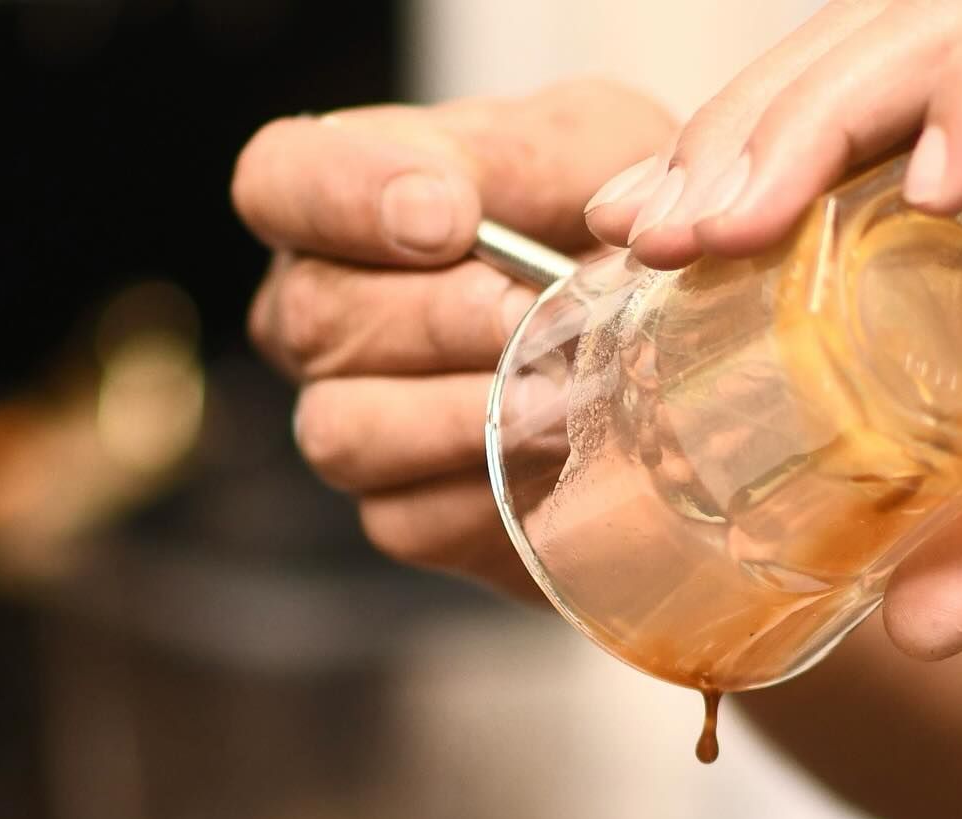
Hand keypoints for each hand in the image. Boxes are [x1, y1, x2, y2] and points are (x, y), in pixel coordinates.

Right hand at [232, 84, 672, 594]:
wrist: (683, 358)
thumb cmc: (618, 231)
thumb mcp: (596, 154)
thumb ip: (529, 157)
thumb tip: (482, 207)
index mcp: (344, 200)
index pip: (277, 180)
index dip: (344, 198)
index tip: (451, 218)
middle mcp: (320, 316)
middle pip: (313, 319)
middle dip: (441, 319)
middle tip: (541, 316)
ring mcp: (348, 422)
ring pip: (342, 431)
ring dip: (462, 414)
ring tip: (562, 394)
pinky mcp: (402, 517)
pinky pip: (408, 520)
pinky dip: (490, 492)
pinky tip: (561, 461)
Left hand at [586, 0, 961, 656]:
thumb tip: (905, 629)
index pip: (863, 142)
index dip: (749, 181)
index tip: (651, 252)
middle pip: (869, 66)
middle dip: (743, 138)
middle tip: (646, 230)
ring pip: (945, 22)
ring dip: (823, 110)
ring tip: (732, 217)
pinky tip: (931, 174)